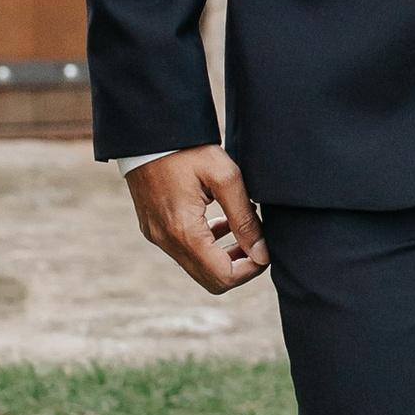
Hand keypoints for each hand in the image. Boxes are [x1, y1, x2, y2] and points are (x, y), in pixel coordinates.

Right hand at [127, 146, 268, 291]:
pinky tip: (220, 222)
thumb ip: (245, 219)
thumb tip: (262, 254)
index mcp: (184, 232)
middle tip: (256, 242)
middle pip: (211, 281)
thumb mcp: (226, 177)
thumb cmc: (188, 149)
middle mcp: (166, 241)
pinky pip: (184, 253)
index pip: (224, 277)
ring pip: (197, 268)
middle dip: (239, 267)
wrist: (149, 133)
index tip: (265, 249)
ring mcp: (157, 237)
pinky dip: (206, 246)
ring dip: (223, 256)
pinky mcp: (153, 229)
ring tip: (241, 229)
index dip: (251, 269)